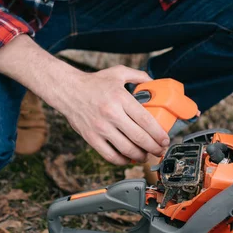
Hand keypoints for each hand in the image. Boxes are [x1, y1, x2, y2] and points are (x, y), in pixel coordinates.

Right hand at [55, 65, 169, 164]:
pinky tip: (128, 158)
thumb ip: (138, 75)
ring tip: (146, 156)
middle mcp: (111, 114)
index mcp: (121, 98)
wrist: (68, 90)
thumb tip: (154, 81)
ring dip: (140, 156)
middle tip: (160, 150)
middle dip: (154, 148)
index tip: (165, 139)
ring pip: (127, 149)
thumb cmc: (94, 83)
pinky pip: (110, 155)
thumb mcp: (118, 72)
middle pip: (140, 138)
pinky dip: (122, 161)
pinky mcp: (91, 138)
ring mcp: (101, 128)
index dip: (159, 134)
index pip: (146, 121)